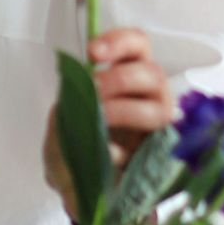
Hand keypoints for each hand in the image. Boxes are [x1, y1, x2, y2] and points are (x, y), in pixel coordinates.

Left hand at [44, 27, 175, 224]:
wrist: (76, 182)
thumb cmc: (75, 139)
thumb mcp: (64, 116)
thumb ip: (71, 100)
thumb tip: (77, 95)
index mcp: (129, 75)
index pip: (137, 44)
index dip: (119, 42)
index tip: (92, 53)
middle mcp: (150, 96)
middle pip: (153, 74)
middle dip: (120, 78)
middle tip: (94, 89)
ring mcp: (157, 127)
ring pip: (159, 109)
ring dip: (125, 110)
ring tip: (100, 118)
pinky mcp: (157, 157)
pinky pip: (154, 148)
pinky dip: (127, 149)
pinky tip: (109, 153)